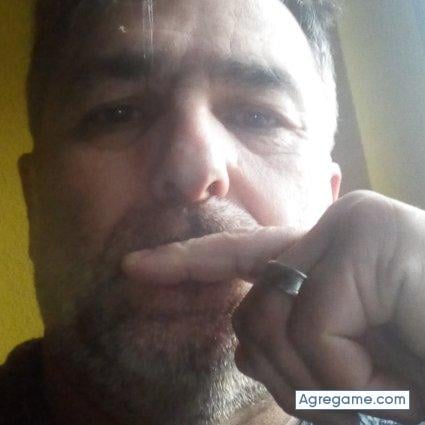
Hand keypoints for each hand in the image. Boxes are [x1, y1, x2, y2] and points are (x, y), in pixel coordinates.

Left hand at [122, 190, 424, 423]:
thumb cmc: (423, 372)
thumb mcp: (350, 371)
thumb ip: (294, 343)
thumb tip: (240, 334)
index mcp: (328, 262)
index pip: (240, 256)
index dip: (185, 263)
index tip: (136, 266)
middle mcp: (334, 232)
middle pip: (250, 312)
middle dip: (292, 374)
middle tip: (365, 389)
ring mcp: (351, 227)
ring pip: (271, 319)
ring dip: (326, 383)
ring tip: (389, 380)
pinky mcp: (370, 237)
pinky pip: (314, 323)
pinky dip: (351, 378)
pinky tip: (399, 370)